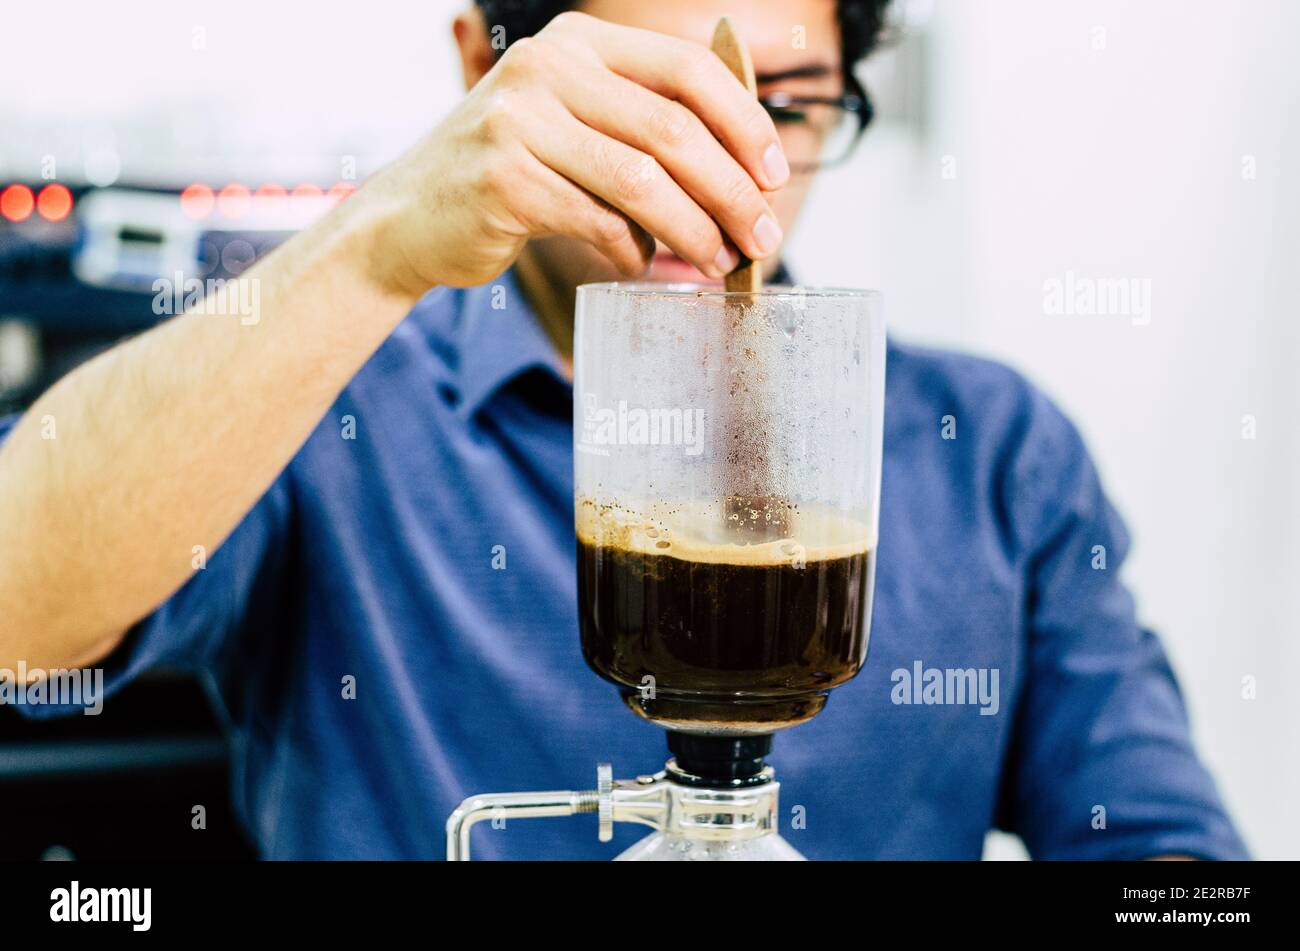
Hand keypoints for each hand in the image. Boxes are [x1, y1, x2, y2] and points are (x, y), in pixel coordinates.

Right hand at [366, 11, 789, 291]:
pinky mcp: (504, 180)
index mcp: (579, 42)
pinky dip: (632, 251)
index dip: (745, 122)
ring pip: (641, 181)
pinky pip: (598, 222)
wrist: (409, 217)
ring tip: (720, 262)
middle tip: (762, 238)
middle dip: (732, 191)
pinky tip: (641, 264)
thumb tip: (746, 176)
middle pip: (674, 130)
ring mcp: (520, 121)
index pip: (687, 69)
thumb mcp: (574, 128)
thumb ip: (642, 131)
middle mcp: (548, 67)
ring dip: (694, 230)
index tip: (776, 173)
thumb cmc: (510, 176)